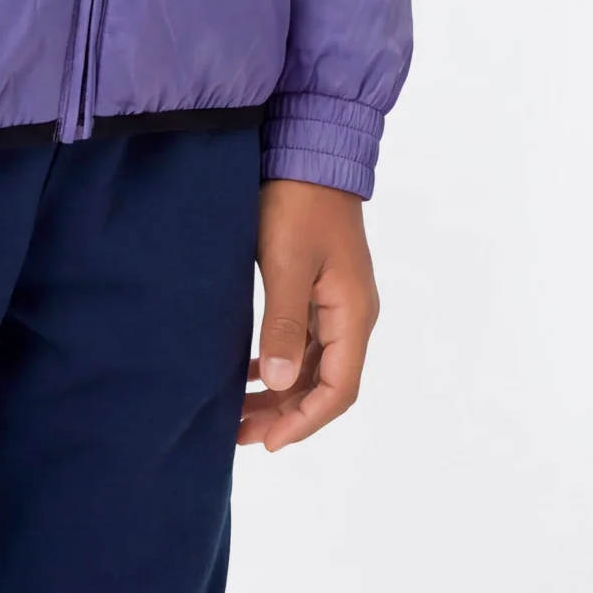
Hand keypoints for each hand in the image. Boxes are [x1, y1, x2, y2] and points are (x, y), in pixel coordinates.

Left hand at [239, 179, 379, 451]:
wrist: (310, 150)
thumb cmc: (298, 204)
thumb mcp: (286, 263)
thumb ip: (284, 323)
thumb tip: (282, 382)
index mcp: (352, 314)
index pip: (338, 389)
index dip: (304, 421)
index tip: (268, 442)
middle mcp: (351, 314)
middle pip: (325, 382)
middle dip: (286, 413)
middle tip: (240, 434)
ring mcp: (337, 300)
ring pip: (313, 363)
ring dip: (281, 390)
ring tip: (239, 411)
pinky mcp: (319, 285)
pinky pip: (305, 340)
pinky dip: (282, 360)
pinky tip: (252, 368)